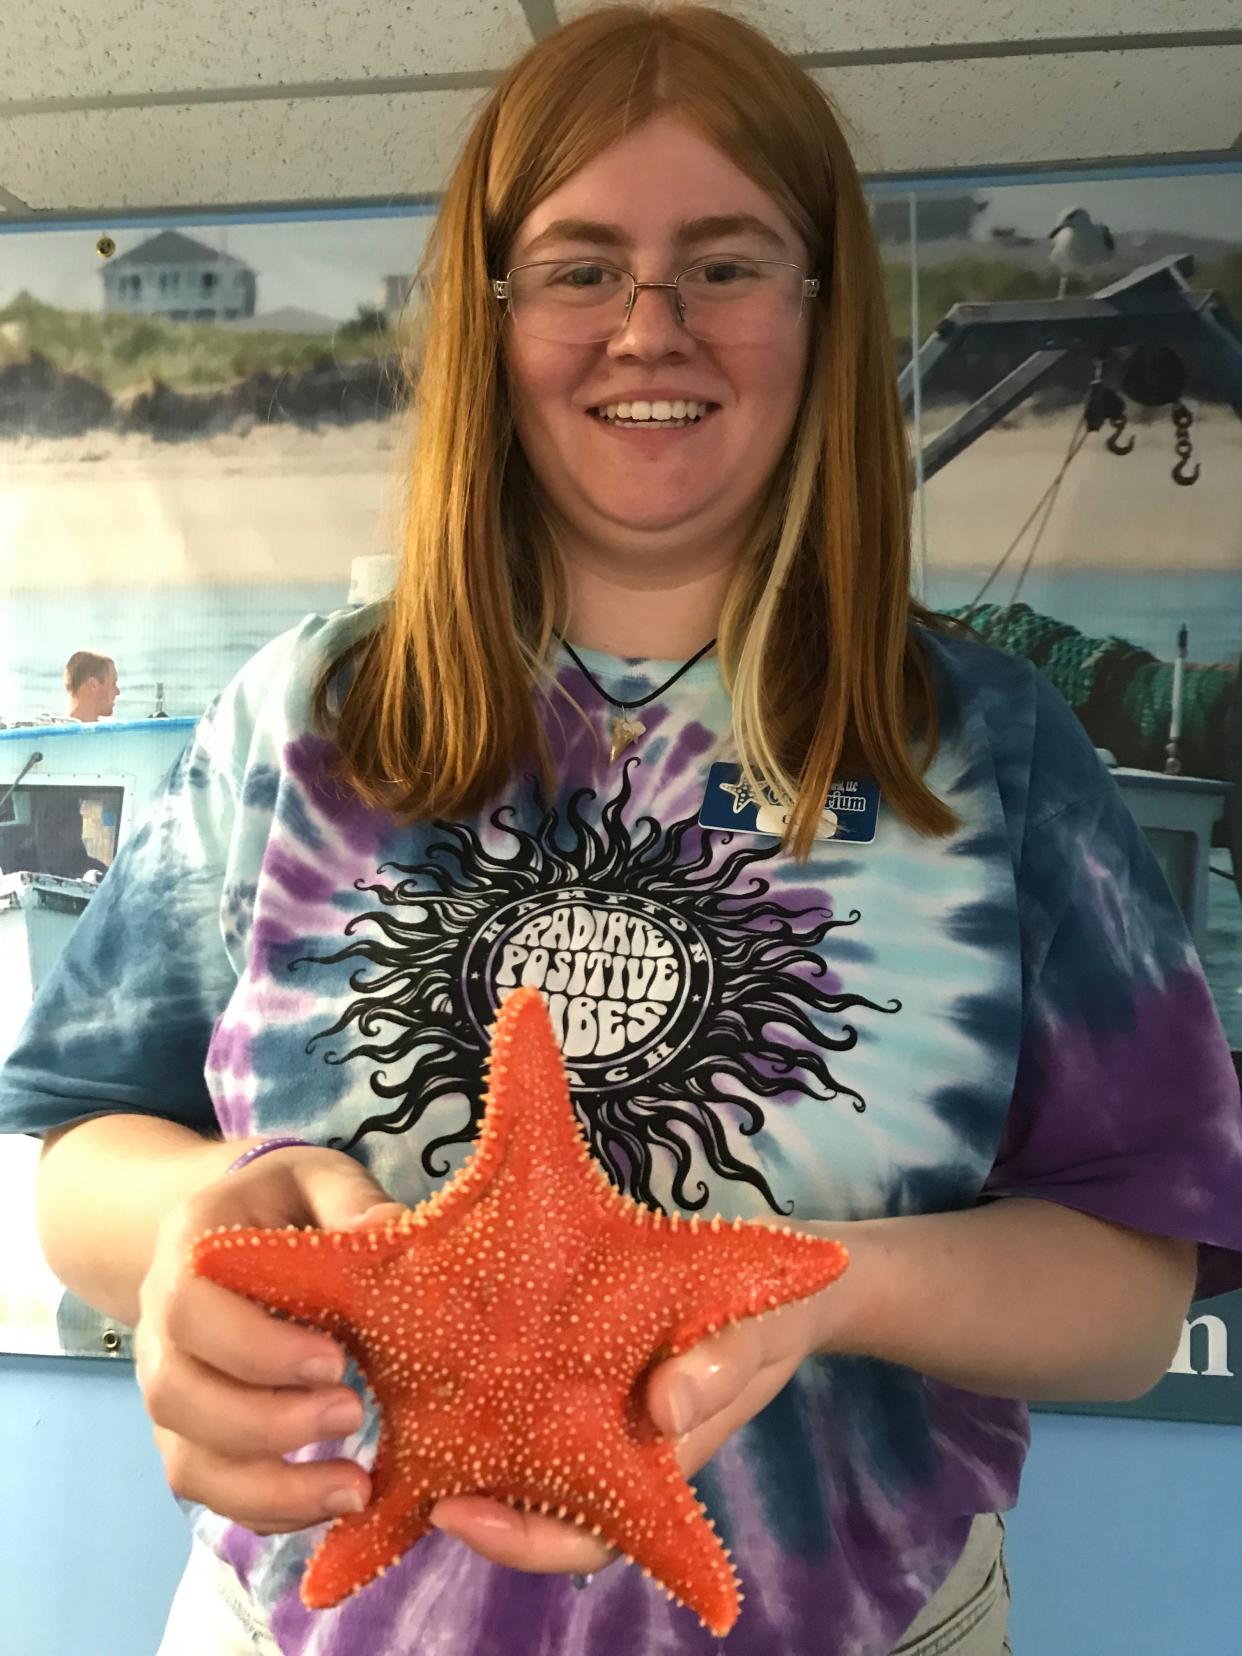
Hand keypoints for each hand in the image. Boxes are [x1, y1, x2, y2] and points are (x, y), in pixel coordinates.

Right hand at [134, 1145, 401, 1535]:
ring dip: (268, 1488)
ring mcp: (169, 1387)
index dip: (256, 1347)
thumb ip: (348, 1198)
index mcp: (188, 1250)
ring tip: (353, 1487)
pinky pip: (210, 1491)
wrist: (230, 1228)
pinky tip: (329, 1503)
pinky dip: (266, 1510)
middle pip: (178, 1396)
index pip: (191, 1309)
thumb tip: (389, 1229)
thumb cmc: (284, 1200)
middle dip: (267, 1424)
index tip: (337, 1361)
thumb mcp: (318, 1174)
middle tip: (354, 1416)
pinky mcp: (190, 1433)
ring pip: (188, 1461)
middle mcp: (159, 1327)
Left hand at [427, 1286, 827, 1576]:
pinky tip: (432, 1348)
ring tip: (405, 1408)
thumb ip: (717, 1369)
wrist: (773, 1280)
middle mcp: (610, 1445)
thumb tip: (664, 1408)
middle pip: (528, 1502)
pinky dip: (481, 1386)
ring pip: (517, 1451)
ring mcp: (591, 1406)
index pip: (581, 1536)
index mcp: (651, 1463)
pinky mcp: (577, 1361)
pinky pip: (523, 1394)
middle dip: (469, 1501)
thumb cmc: (764, 1320)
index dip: (517, 1541)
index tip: (456, 1512)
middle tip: (406, 1473)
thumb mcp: (751, 1336)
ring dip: (463, 1441)